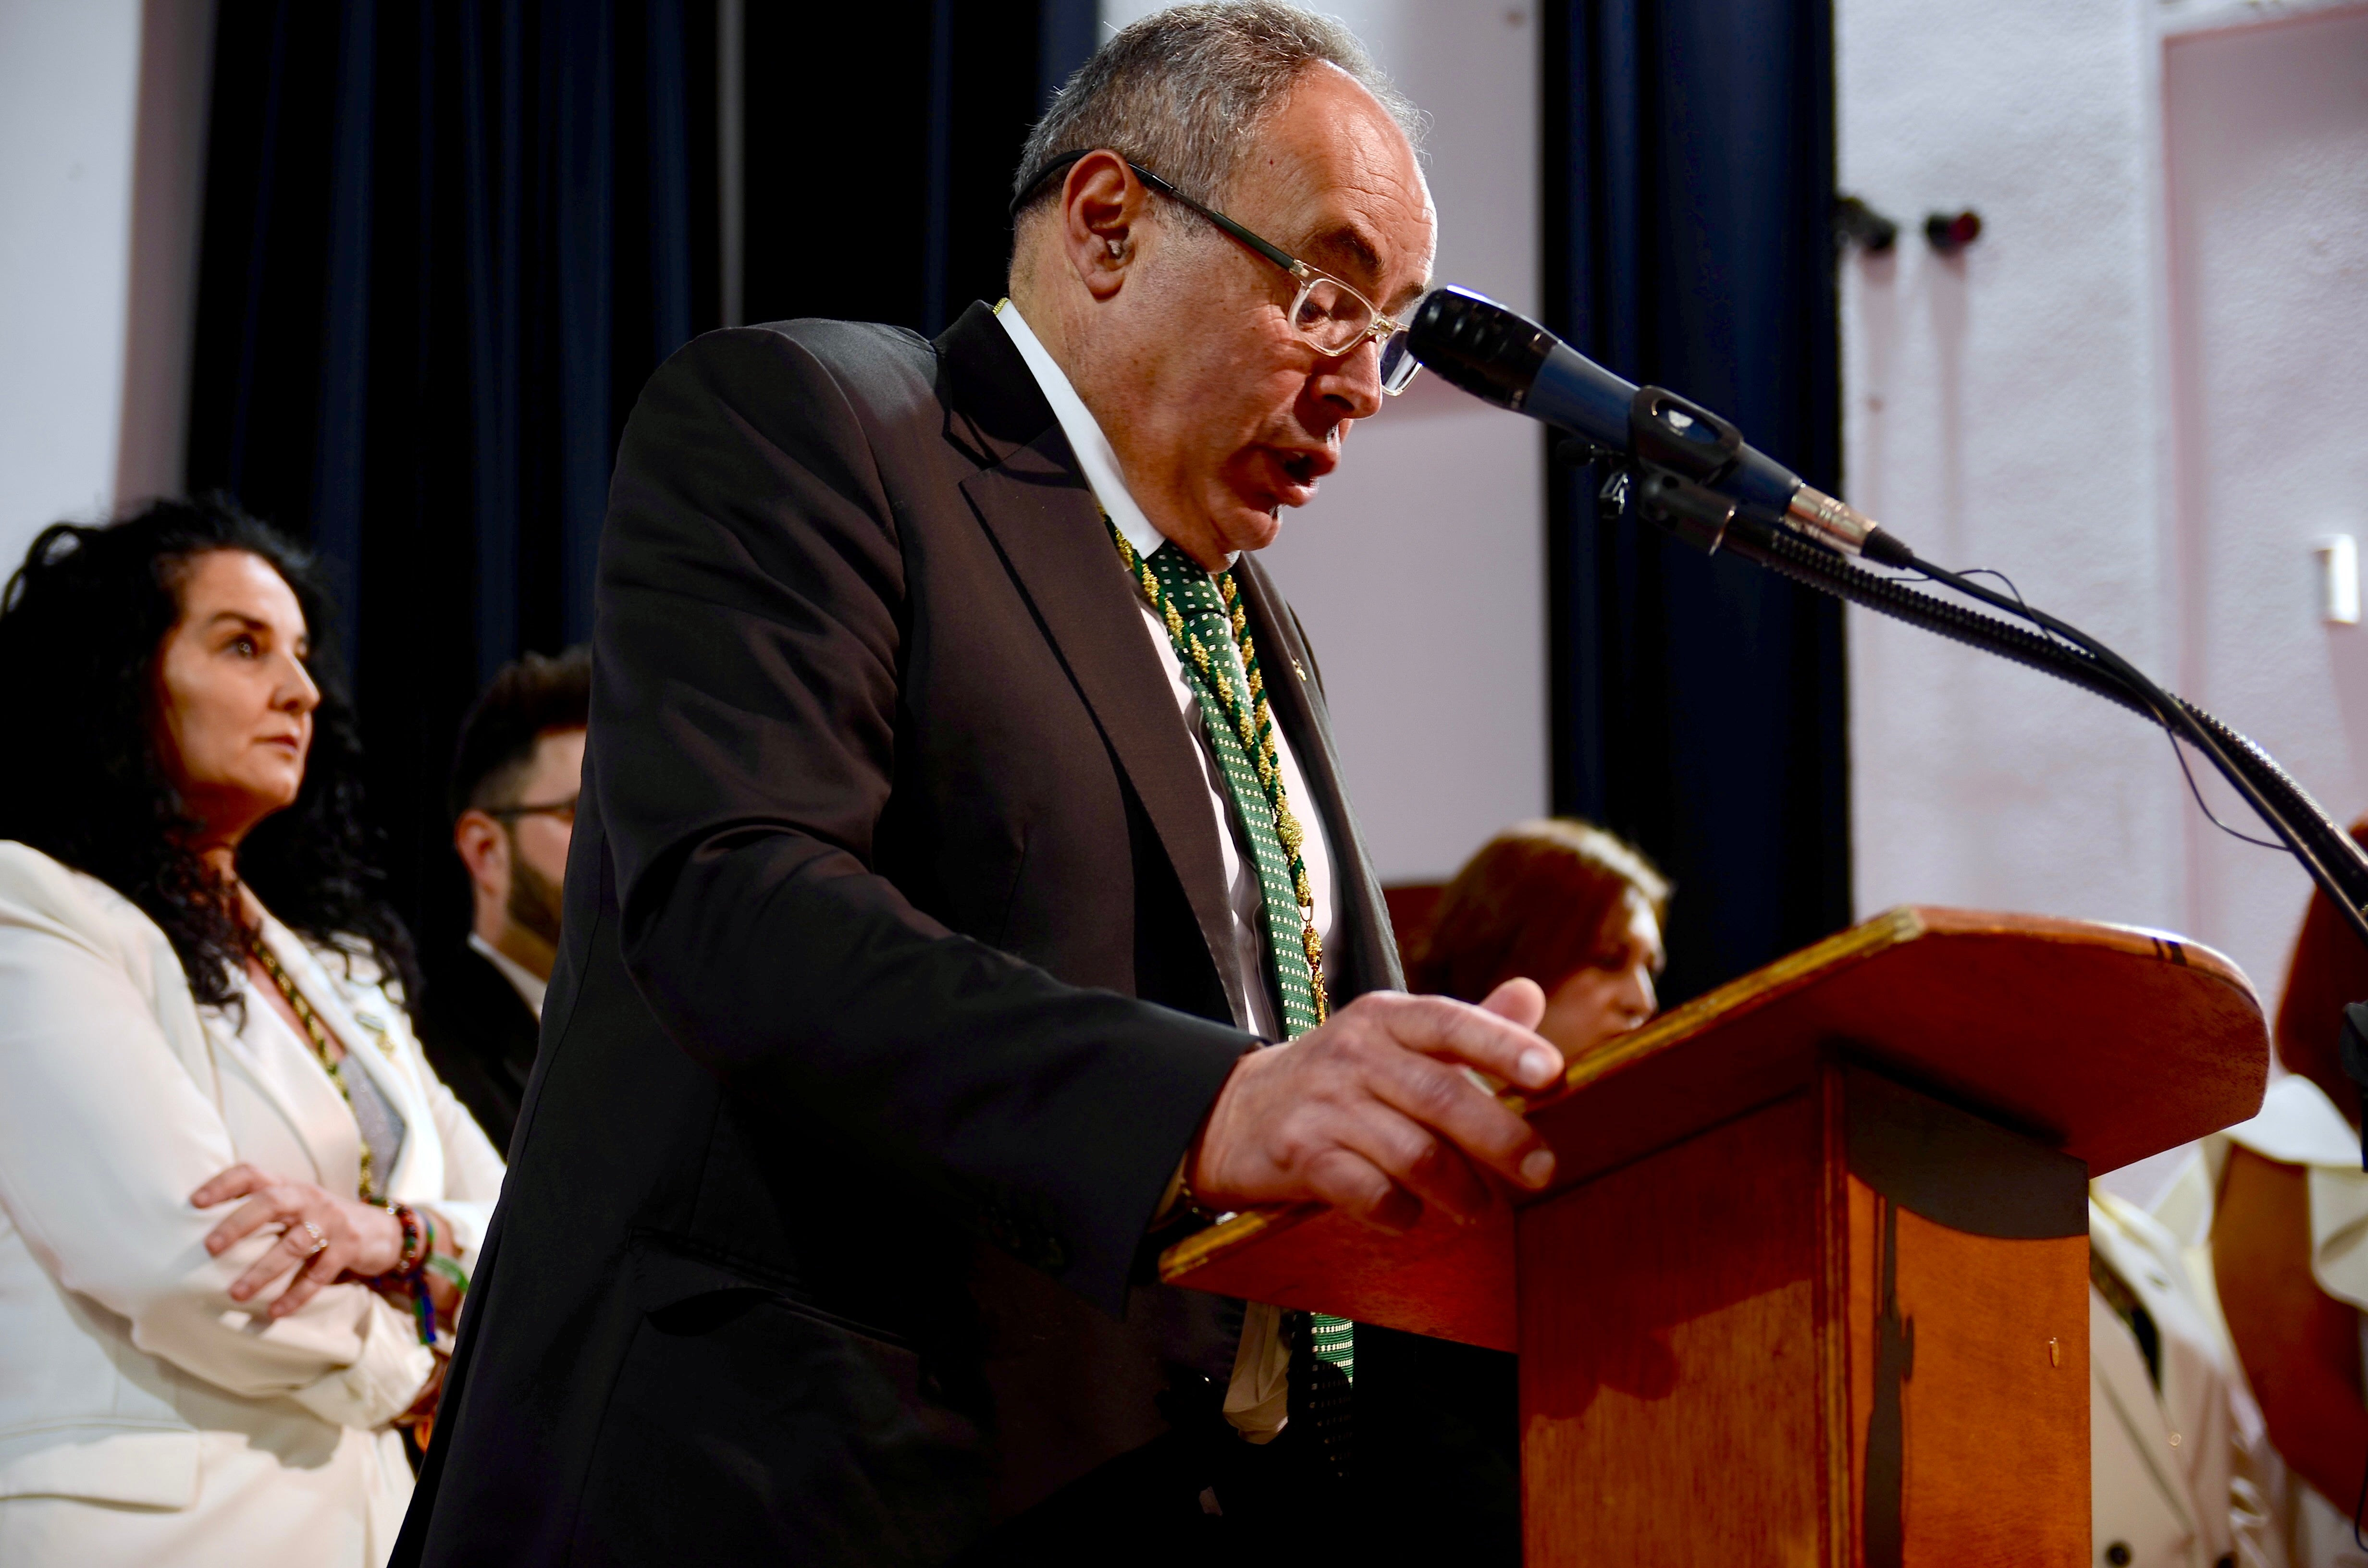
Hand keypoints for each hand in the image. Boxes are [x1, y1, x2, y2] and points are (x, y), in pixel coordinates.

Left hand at [192, 1164, 403, 1318]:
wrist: (382, 1230)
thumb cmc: (321, 1221)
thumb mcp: (295, 1206)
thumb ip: (262, 1210)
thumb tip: (202, 1234)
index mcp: (289, 1186)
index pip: (252, 1173)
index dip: (223, 1184)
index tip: (194, 1202)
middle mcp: (309, 1198)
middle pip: (272, 1202)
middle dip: (239, 1224)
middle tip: (209, 1247)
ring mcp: (332, 1221)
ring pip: (293, 1244)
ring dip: (263, 1271)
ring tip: (236, 1294)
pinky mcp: (350, 1246)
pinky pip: (320, 1274)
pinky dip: (297, 1295)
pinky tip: (276, 1312)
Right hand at [1186, 978, 1564, 1232]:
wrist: (1238, 1112)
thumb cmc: (1343, 1080)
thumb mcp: (1396, 1041)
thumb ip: (1468, 1027)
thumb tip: (1532, 994)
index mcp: (1386, 1018)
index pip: (1451, 1022)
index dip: (1504, 1045)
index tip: (1552, 1074)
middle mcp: (1355, 1052)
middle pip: (1441, 1095)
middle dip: (1501, 1137)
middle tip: (1542, 1170)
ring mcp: (1323, 1103)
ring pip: (1412, 1152)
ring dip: (1459, 1189)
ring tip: (1480, 1209)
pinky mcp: (1299, 1154)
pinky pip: (1367, 1192)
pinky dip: (1400, 1212)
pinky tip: (1411, 1215)